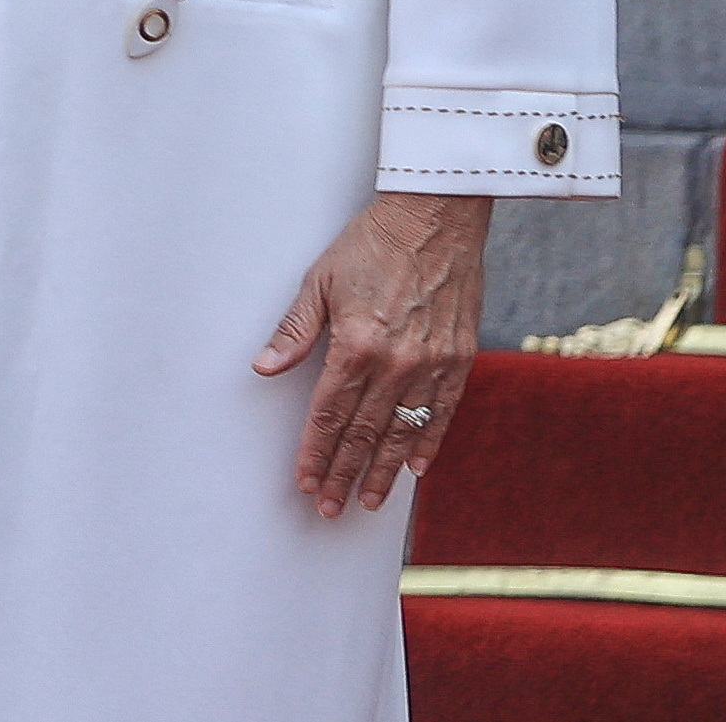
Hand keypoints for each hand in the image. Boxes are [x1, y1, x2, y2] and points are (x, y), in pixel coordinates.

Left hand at [255, 189, 489, 515]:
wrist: (435, 218)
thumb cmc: (372, 243)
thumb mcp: (319, 281)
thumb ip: (294, 331)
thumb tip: (264, 368)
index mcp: (357, 345)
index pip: (329, 414)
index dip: (316, 452)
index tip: (306, 481)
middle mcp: (397, 362)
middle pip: (364, 433)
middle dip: (343, 473)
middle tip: (330, 508)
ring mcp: (432, 363)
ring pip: (403, 432)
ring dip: (382, 471)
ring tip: (367, 501)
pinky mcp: (460, 358)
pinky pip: (443, 412)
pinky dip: (428, 443)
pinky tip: (415, 469)